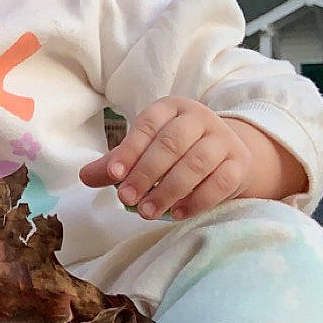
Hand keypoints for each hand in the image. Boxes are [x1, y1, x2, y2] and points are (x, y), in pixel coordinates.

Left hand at [79, 96, 303, 220]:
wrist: (225, 155)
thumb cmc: (175, 152)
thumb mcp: (144, 151)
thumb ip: (116, 163)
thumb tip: (83, 176)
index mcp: (171, 108)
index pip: (148, 125)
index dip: (130, 150)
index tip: (113, 176)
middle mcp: (199, 118)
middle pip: (172, 143)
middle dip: (146, 173)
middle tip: (126, 199)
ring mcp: (223, 139)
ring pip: (196, 163)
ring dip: (168, 190)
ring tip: (147, 212)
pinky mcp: (239, 163)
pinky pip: (219, 182)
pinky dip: (197, 200)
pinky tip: (177, 214)